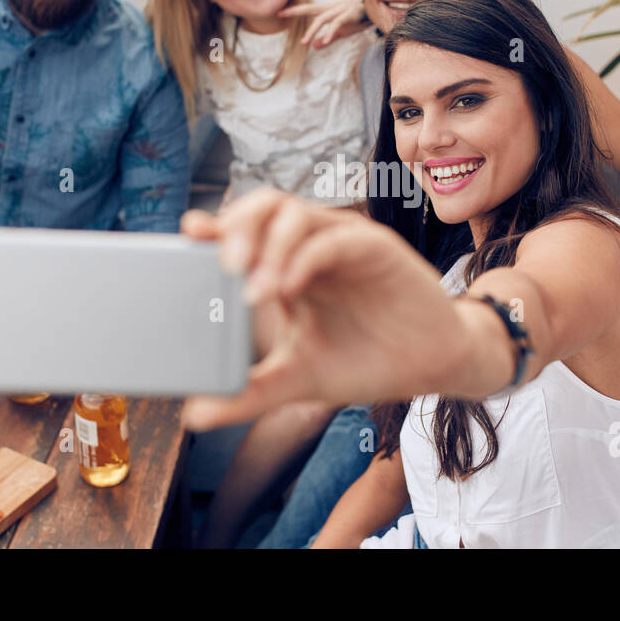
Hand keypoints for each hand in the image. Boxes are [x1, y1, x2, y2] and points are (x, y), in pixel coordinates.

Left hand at [178, 188, 460, 429]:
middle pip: (266, 206)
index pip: (246, 231)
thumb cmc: (367, 361)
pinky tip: (288, 289)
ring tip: (253, 289)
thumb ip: (249, 392)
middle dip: (239, 227)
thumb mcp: (297, 379)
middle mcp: (312, 246)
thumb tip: (195, 414)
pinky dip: (305, 257)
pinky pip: (335, 239)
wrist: (431, 366)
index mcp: (288, 266)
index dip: (217, 226)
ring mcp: (344, 243)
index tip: (188, 234)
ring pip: (297, 214)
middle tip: (222, 265)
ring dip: (269, 245)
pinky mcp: (377, 249)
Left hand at [278, 0, 369, 47]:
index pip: (308, 9)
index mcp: (328, 10)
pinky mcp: (349, 15)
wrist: (377, 14)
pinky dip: (330, 33)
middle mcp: (332, 7)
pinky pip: (337, 24)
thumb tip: (314, 46)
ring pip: (322, 19)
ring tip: (303, 42)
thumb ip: (328, 39)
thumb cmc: (358, 21)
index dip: (294, 10)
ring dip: (312, 31)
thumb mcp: (341, 31)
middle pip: (310, 8)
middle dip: (295, 11)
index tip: (279, 12)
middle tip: (280, 13)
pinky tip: (324, 41)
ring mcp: (340, 9)